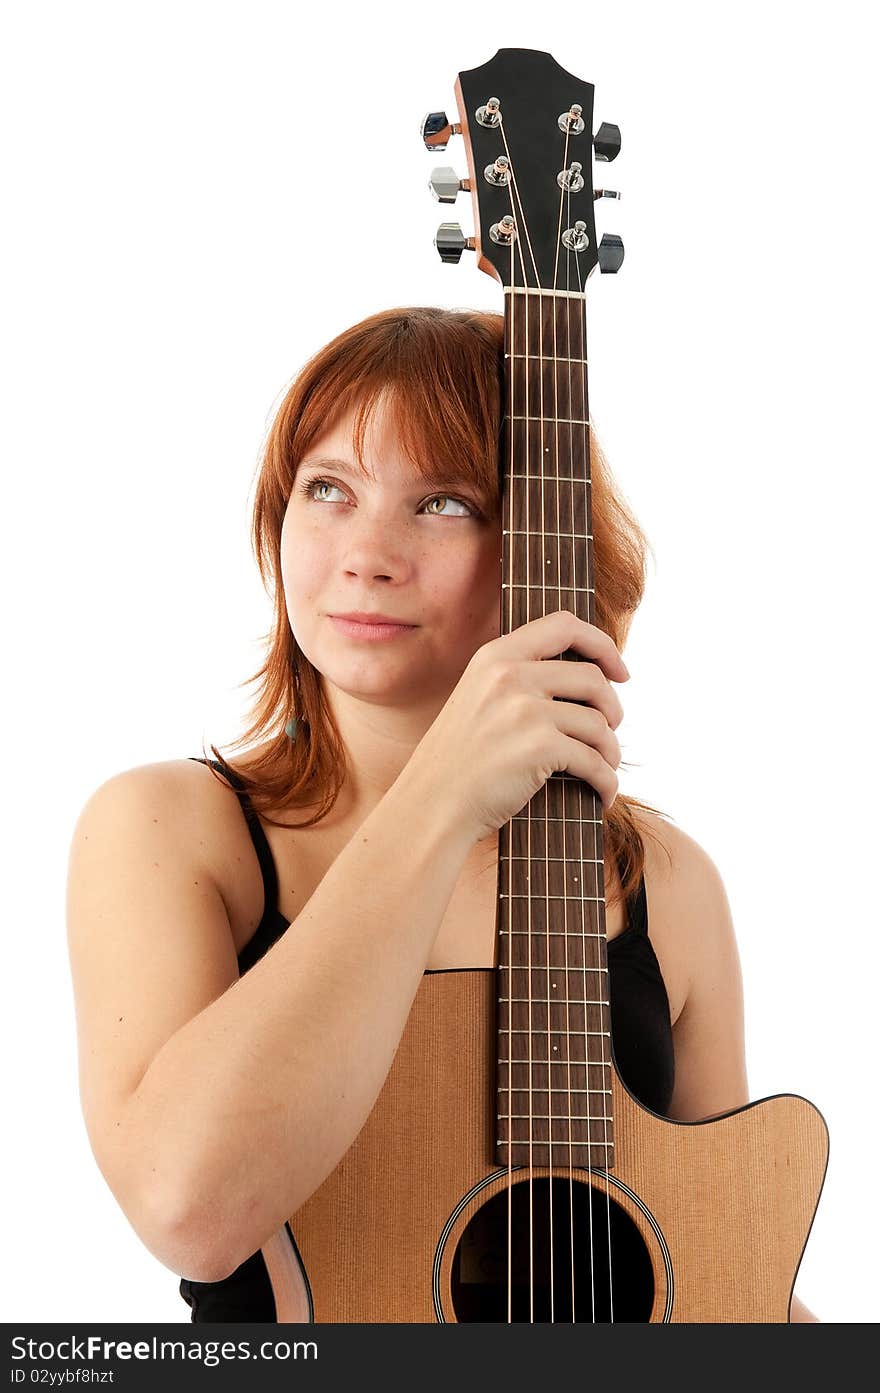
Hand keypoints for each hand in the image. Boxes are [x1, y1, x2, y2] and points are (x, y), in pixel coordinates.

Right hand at [410, 609, 628, 844]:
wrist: (431, 806)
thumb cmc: (458, 763)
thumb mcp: (477, 699)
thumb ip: (518, 679)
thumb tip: (590, 679)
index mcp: (495, 656)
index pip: (565, 625)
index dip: (602, 645)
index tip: (620, 672)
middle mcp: (510, 675)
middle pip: (593, 678)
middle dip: (612, 708)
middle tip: (610, 730)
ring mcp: (525, 710)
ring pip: (599, 723)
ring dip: (611, 750)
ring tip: (605, 767)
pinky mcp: (540, 747)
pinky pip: (596, 760)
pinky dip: (607, 781)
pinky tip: (603, 795)